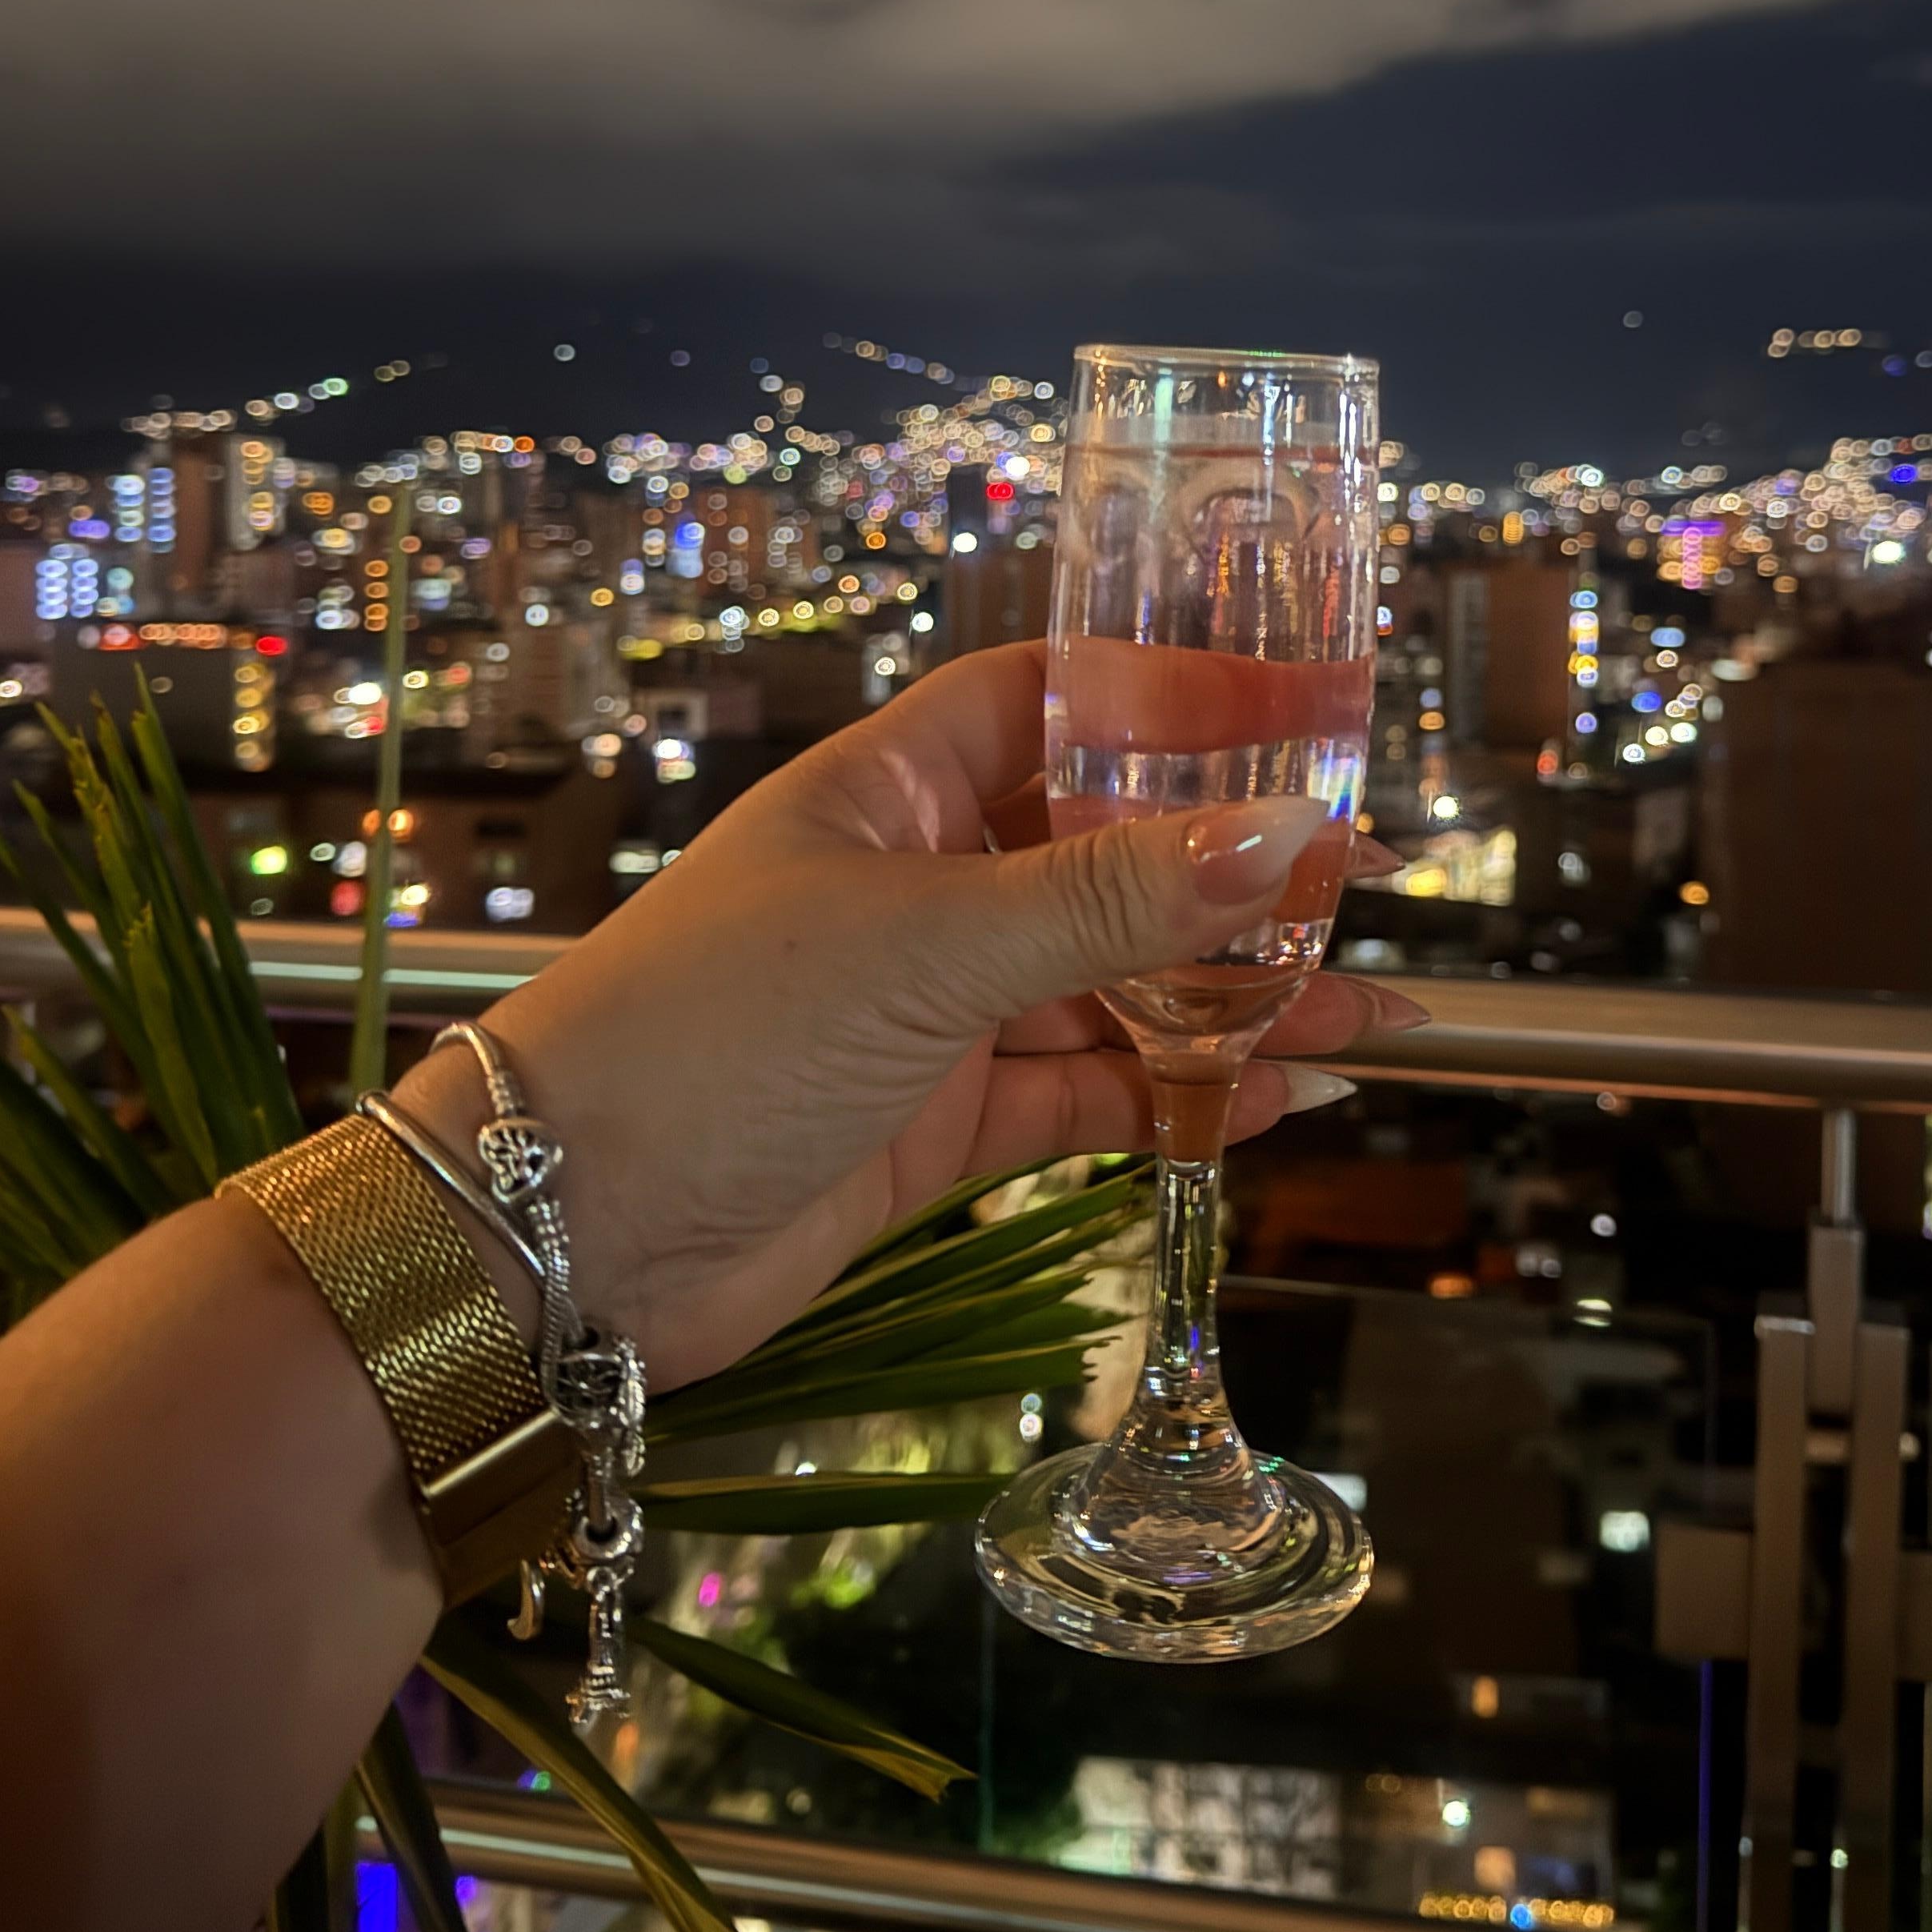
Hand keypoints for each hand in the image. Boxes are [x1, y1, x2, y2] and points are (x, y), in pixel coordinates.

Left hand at [392, 643, 1421, 1386]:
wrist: (563, 1237)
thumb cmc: (709, 1037)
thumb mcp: (927, 945)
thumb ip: (1112, 900)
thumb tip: (1284, 837)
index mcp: (889, 787)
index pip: (1061, 701)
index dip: (1186, 695)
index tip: (1318, 705)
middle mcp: (916, 882)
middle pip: (1109, 847)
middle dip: (1238, 869)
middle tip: (1367, 885)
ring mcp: (929, 1005)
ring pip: (1117, 982)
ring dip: (1238, 999)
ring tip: (1369, 1014)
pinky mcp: (938, 1121)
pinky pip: (1090, 1087)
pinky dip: (1184, 1093)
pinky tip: (1279, 1096)